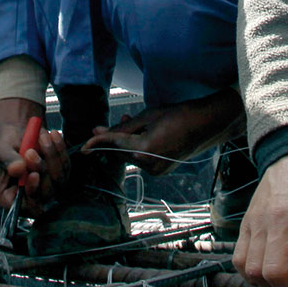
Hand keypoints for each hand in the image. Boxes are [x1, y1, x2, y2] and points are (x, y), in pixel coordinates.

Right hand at [0, 97, 67, 216]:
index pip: (27, 207)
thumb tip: (18, 170)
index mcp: (10, 197)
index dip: (33, 194)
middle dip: (41, 169)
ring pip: (59, 179)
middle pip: (46, 194)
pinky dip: (60, 149)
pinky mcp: (60, 175)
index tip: (34, 174)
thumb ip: (8, 160)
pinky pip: (66, 166)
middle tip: (31, 150)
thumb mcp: (1, 149)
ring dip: (51, 155)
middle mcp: (31, 196)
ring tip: (42, 136)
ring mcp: (48, 187)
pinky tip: (53, 135)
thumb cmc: (7, 142)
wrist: (20, 130)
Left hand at [83, 89, 243, 173]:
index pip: (113, 145)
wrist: (204, 124)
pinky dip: (140, 148)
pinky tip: (146, 135)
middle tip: (120, 120)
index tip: (83, 147)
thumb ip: (122, 127)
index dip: (97, 143)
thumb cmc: (177, 115)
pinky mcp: (162, 171)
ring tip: (139, 125)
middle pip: (121, 152)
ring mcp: (156, 170)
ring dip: (129, 142)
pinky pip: (142, 159)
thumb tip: (99, 132)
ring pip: (131, 156)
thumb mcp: (147, 116)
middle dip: (116, 139)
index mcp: (144, 150)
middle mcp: (149, 165)